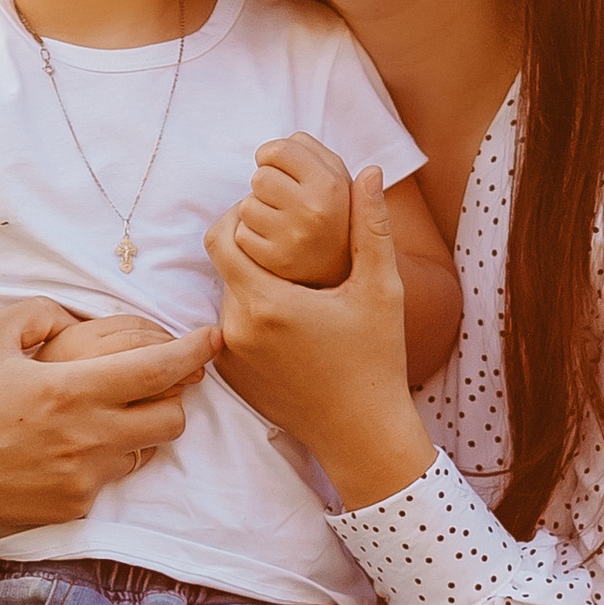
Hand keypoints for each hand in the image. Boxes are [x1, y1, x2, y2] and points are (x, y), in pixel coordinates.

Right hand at [0, 296, 214, 550]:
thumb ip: (40, 312)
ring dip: (141, 427)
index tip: (213, 339)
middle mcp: (87, 438)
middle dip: (174, 396)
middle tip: (155, 380)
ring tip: (107, 412)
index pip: (158, 369)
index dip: (195, 351)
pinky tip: (74, 445)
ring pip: (148, 449)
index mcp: (70, 390)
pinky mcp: (76, 506)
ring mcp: (84, 478)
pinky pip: (114, 477)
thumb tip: (76, 317)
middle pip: (173, 418)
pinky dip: (107, 456)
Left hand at [203, 170, 434, 511]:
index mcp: (267, 301)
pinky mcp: (231, 375)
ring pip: (226, 296)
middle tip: (288, 248)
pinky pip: (228, 328)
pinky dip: (250, 316)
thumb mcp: (382, 290)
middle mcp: (236, 328)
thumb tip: (370, 172)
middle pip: (223, 265)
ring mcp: (229, 356)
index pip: (221, 237)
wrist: (362, 432)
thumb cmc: (377, 360)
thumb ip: (372, 227)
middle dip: (249, 248)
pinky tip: (291, 324)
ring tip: (296, 287)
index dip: (241, 218)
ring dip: (251, 283)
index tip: (272, 217)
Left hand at [229, 133, 351, 289]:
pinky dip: (251, 237)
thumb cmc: (332, 216)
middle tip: (283, 200)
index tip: (278, 168)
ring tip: (279, 222)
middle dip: (266, 185)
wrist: (340, 275)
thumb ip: (314, 152)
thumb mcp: (339, 181)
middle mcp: (314, 211)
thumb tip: (288, 140)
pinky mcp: (275, 263)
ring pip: (247, 206)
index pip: (278, 149)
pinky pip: (241, 235)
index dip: (272, 155)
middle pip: (260, 177)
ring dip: (256, 211)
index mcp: (331, 186)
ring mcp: (293, 239)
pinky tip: (273, 242)